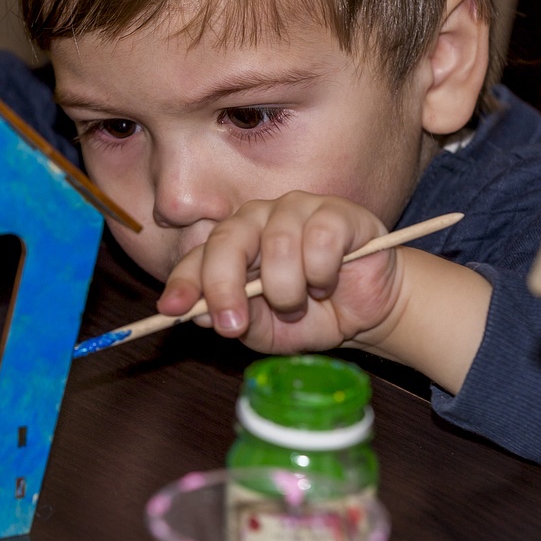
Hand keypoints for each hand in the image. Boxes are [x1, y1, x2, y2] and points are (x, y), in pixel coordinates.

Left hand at [156, 192, 398, 354]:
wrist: (369, 312)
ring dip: (286, 290)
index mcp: (233, 244)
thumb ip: (235, 319)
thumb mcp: (266, 331)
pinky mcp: (336, 212)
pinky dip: (321, 273)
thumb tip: (198, 314)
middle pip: (227, 239)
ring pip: (277, 244)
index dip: (183, 282)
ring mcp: (296, 209)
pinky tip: (327, 283)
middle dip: (223, 286)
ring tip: (298, 305)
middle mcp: (258, 219)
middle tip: (232, 325)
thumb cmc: (311, 316)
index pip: (198, 256)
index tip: (171, 311)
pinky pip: (319, 240)